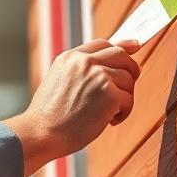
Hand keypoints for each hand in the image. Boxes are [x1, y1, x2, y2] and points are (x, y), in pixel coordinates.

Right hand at [3, 39, 139, 176]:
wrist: (42, 132)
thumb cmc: (50, 115)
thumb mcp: (60, 80)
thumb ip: (81, 69)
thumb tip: (108, 64)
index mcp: (70, 57)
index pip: (102, 44)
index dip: (121, 47)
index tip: (134, 47)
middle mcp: (85, 62)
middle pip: (121, 55)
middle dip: (131, 69)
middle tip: (127, 87)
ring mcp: (98, 76)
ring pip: (128, 79)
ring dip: (124, 97)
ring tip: (108, 112)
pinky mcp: (110, 95)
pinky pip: (129, 99)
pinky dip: (124, 113)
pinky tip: (109, 121)